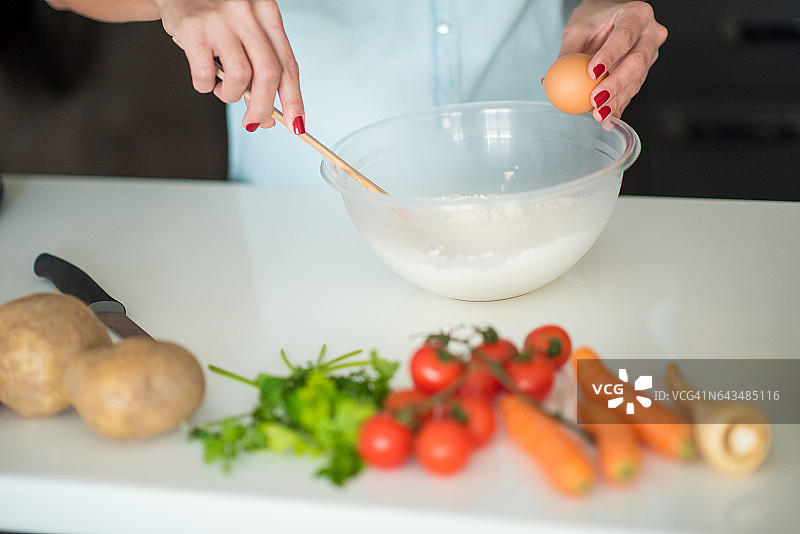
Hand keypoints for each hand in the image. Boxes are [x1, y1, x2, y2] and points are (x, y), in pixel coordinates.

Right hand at [156, 0, 304, 132]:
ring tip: (222, 90)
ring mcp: (221, 20)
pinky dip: (205, 86)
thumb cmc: (215, 16)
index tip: (296, 124)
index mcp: (268, 13)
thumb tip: (266, 116)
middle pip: (269, 75)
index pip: (289, 65)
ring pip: (240, 77)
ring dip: (231, 95)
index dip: (294, 100)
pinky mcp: (194, 28)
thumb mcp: (245, 32)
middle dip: (263, 108)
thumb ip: (258, 66)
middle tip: (253, 122)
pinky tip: (204, 78)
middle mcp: (248, 13)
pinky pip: (205, 75)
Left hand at [560, 0, 666, 120]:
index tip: (592, 73)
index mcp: (635, 15)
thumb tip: (547, 82)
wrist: (614, 15)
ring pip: (638, 80)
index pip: (624, 36)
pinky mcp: (646, 70)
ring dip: (618, 100)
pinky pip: (633, 90)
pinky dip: (620, 105)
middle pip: (637, 62)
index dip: (610, 56)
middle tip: (596, 99)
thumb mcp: (577, 29)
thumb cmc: (596, 18)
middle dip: (616, 85)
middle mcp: (649, 33)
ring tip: (599, 114)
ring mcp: (651, 52)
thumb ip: (567, 54)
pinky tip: (608, 119)